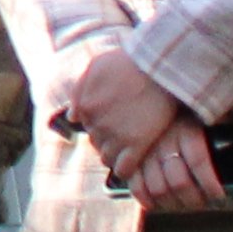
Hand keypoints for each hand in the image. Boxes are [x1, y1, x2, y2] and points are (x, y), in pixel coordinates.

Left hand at [57, 42, 188, 171]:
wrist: (160, 69)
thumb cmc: (130, 62)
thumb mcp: (97, 65)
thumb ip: (80, 88)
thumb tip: (72, 115)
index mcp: (85, 105)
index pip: (85, 126)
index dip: (99, 125)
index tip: (113, 121)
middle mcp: (96, 124)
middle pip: (96, 142)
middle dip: (107, 139)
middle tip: (124, 132)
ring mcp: (115, 136)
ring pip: (107, 158)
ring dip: (115, 154)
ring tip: (128, 147)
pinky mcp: (136, 146)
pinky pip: (123, 169)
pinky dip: (126, 169)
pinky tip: (134, 161)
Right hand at [121, 115, 228, 208]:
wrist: (148, 93)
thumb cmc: (184, 109)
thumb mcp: (202, 113)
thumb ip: (220, 127)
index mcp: (185, 127)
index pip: (199, 162)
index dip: (210, 184)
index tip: (219, 196)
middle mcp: (164, 140)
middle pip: (179, 182)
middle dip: (194, 200)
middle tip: (202, 204)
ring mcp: (145, 151)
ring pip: (159, 189)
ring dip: (174, 204)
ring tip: (184, 205)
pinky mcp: (131, 158)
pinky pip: (137, 187)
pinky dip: (148, 201)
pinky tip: (159, 205)